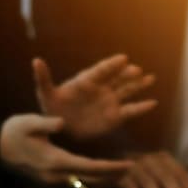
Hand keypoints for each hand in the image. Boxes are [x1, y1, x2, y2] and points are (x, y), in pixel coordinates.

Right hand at [0, 113, 130, 183]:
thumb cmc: (13, 132)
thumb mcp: (28, 122)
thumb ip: (46, 122)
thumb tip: (61, 122)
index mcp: (54, 160)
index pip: (89, 166)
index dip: (110, 167)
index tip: (128, 165)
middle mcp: (57, 175)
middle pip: (91, 179)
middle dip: (112, 176)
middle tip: (133, 170)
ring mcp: (54, 181)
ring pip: (85, 183)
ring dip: (104, 180)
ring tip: (123, 174)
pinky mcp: (51, 182)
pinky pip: (77, 183)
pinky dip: (92, 179)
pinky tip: (103, 176)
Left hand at [33, 54, 156, 140]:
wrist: (62, 128)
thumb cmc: (52, 108)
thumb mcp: (45, 94)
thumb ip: (43, 78)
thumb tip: (36, 61)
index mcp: (86, 81)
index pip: (101, 70)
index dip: (111, 65)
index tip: (123, 59)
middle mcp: (101, 88)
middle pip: (116, 78)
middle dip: (126, 75)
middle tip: (136, 70)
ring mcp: (109, 101)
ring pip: (126, 91)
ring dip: (137, 85)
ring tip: (150, 78)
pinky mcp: (114, 116)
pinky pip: (130, 111)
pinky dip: (141, 108)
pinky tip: (152, 103)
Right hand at [114, 151, 187, 187]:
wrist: (115, 167)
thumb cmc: (146, 172)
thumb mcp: (165, 173)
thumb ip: (183, 183)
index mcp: (164, 158)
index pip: (181, 174)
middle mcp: (151, 161)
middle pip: (168, 179)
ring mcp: (136, 169)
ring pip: (151, 185)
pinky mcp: (124, 179)